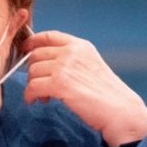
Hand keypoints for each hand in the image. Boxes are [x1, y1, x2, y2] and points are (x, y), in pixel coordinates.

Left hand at [20, 31, 146, 146]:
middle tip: (39, 85)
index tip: (25, 49)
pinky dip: (30, 95)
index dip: (33, 41)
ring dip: (33, 85)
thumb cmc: (107, 93)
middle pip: (36, 54)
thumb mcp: (91, 65)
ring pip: (33, 71)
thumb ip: (71, 59)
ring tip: (44, 97)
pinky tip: (35, 101)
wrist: (120, 111)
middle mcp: (72, 52)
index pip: (49, 35)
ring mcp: (65, 66)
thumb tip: (44, 61)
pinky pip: (33, 86)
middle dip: (33, 70)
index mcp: (80, 46)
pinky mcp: (59, 83)